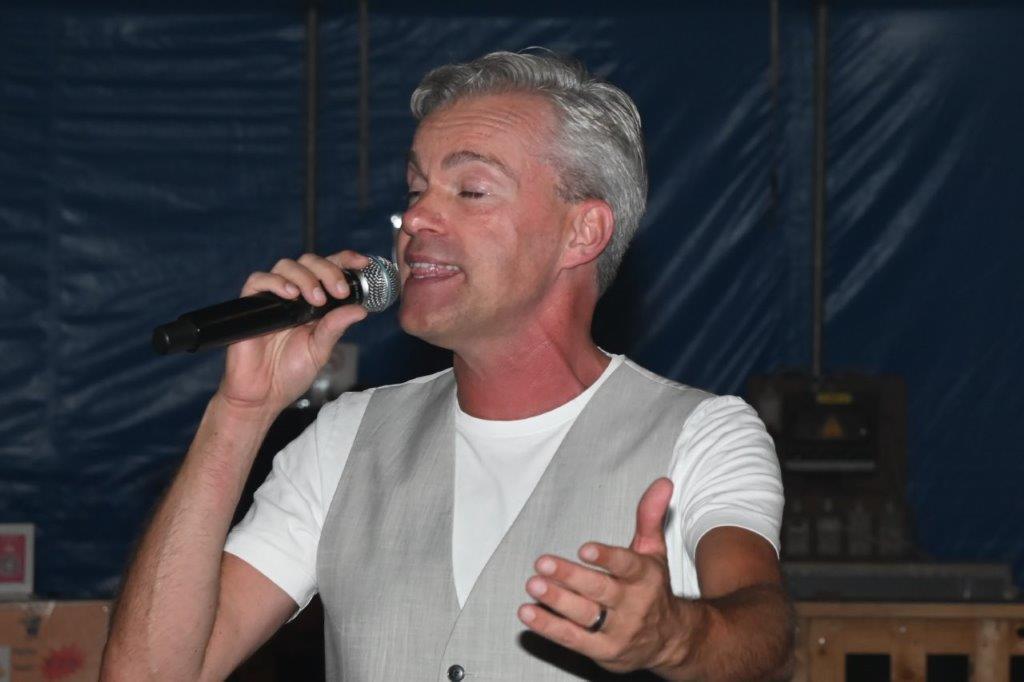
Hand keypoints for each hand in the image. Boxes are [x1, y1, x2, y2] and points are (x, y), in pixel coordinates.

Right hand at [216, 250, 369, 415]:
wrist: (262, 395)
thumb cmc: (289, 373)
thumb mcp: (320, 350)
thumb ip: (336, 327)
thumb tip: (361, 310)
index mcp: (314, 303)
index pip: (329, 270)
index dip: (345, 260)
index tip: (362, 262)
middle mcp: (294, 296)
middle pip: (309, 262)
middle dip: (328, 271)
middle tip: (339, 291)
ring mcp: (272, 299)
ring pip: (286, 266)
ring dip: (306, 277)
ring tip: (317, 299)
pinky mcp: (250, 306)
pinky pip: (258, 281)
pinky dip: (276, 282)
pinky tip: (290, 295)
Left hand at [517, 478, 698, 674]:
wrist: (671, 642)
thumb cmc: (654, 590)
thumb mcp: (655, 552)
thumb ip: (650, 517)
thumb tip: (662, 482)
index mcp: (645, 577)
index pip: (627, 566)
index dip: (606, 557)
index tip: (585, 549)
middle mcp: (633, 605)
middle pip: (600, 590)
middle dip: (570, 577)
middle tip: (541, 563)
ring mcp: (618, 631)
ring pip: (584, 615)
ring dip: (556, 601)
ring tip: (533, 585)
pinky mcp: (603, 651)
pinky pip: (573, 639)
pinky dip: (549, 627)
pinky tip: (527, 612)